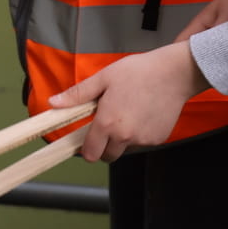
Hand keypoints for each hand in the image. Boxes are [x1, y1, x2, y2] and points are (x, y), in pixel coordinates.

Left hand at [51, 40, 205, 162]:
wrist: (175, 73)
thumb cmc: (138, 72)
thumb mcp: (103, 78)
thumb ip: (77, 95)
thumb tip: (52, 102)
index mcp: (107, 123)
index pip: (90, 153)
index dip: (86, 149)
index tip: (87, 139)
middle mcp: (125, 136)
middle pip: (107, 156)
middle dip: (104, 147)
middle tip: (108, 125)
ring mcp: (143, 139)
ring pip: (126, 149)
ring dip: (123, 139)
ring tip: (128, 113)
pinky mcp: (159, 139)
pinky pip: (143, 142)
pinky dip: (140, 134)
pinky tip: (144, 114)